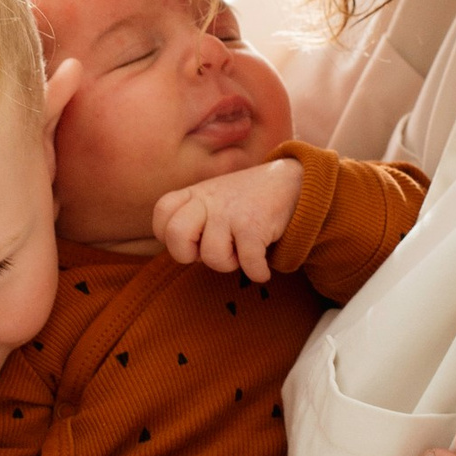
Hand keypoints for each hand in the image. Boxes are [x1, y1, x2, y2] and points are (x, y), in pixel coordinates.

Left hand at [154, 157, 303, 281]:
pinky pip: (247, 263)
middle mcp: (209, 200)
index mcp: (195, 194)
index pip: (162, 215)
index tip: (194, 239)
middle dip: (189, 255)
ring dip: (231, 264)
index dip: (171, 236)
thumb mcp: (214, 199)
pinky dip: (258, 272)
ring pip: (212, 256)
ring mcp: (230, 212)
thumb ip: (193, 218)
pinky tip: (262, 268)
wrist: (293, 183)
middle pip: (175, 235)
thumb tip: (185, 253)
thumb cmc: (248, 201)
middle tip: (211, 250)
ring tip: (243, 251)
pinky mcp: (254, 225)